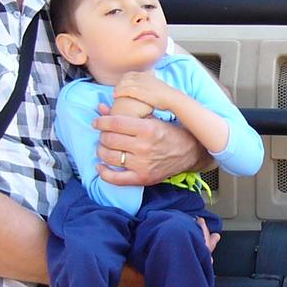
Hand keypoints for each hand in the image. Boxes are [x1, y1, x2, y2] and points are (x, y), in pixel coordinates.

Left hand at [93, 102, 209, 185]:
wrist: (190, 152)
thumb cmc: (170, 133)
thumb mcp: (152, 119)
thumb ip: (126, 114)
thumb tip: (101, 108)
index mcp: (148, 129)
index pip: (115, 124)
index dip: (101, 122)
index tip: (97, 122)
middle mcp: (144, 147)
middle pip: (109, 140)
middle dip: (102, 135)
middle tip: (104, 134)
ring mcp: (142, 164)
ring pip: (109, 157)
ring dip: (101, 150)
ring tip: (104, 147)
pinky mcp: (142, 178)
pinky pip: (115, 178)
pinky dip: (104, 173)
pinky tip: (101, 166)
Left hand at [112, 70, 173, 113]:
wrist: (171, 98)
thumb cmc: (167, 96)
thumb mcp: (159, 87)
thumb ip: (153, 86)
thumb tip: (152, 89)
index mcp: (147, 75)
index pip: (131, 74)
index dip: (125, 80)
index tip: (122, 86)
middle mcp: (142, 77)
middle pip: (125, 78)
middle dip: (120, 84)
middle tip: (116, 91)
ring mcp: (139, 83)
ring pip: (123, 83)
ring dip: (117, 89)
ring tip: (114, 94)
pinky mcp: (138, 91)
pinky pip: (124, 90)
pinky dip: (118, 92)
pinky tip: (115, 96)